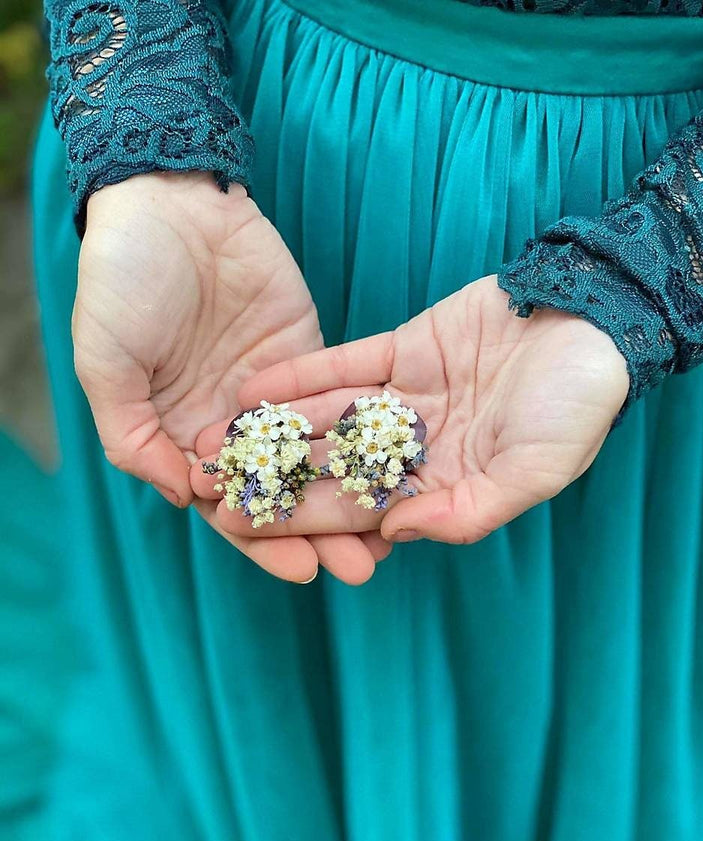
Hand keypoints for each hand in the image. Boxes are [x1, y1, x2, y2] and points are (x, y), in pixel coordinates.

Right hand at [72, 171, 386, 582]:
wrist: (168, 203)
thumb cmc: (122, 282)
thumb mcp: (106, 363)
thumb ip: (133, 436)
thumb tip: (183, 497)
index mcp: (179, 436)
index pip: (227, 505)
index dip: (263, 539)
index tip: (302, 570)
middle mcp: (228, 425)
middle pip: (280, 491)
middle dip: (318, 532)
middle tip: (359, 568)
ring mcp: (272, 394)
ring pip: (315, 457)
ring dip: (349, 496)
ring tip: (389, 536)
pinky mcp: (308, 358)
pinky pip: (336, 405)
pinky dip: (360, 440)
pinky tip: (392, 469)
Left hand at [192, 275, 628, 552]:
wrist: (594, 322)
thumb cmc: (576, 407)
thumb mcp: (534, 472)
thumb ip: (468, 511)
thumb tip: (395, 533)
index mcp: (443, 486)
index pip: (357, 511)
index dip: (297, 520)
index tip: (240, 527)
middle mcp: (416, 447)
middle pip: (329, 468)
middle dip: (270, 478)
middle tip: (207, 485)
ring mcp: (407, 397)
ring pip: (329, 417)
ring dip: (273, 426)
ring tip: (214, 436)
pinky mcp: (404, 348)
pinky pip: (346, 364)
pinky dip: (304, 375)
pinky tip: (256, 386)